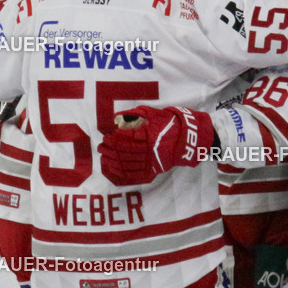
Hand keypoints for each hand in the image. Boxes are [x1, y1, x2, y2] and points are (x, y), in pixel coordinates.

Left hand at [98, 106, 213, 184]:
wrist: (186, 138)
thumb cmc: (168, 123)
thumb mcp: (152, 113)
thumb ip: (134, 114)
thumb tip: (116, 117)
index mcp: (150, 135)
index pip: (127, 138)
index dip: (114, 138)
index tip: (107, 135)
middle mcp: (150, 150)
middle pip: (125, 151)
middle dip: (110, 149)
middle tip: (101, 146)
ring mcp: (152, 161)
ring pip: (127, 164)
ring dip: (113, 161)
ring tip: (103, 157)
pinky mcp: (153, 169)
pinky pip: (134, 174)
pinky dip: (121, 172)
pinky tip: (112, 168)